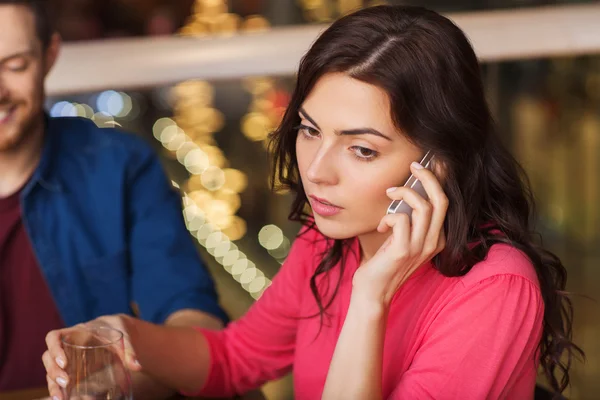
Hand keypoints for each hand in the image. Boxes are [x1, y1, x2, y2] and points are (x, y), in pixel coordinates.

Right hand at [42, 314, 141, 399]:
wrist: (117, 331)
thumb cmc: (116, 329)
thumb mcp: (123, 334)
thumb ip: (129, 349)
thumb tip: (137, 366)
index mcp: (76, 332)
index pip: (54, 336)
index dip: (54, 348)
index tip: (64, 362)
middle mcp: (67, 346)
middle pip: (48, 357)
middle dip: (54, 370)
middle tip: (66, 382)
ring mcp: (67, 358)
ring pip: (50, 370)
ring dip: (52, 384)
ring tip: (60, 397)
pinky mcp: (71, 370)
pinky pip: (59, 379)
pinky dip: (59, 390)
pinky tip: (62, 399)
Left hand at [352, 162, 447, 305]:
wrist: (373, 293)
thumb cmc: (383, 264)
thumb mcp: (401, 239)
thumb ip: (408, 220)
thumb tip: (404, 193)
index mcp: (436, 238)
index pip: (445, 203)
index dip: (437, 180)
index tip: (424, 166)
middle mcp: (433, 242)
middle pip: (441, 200)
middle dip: (428, 177)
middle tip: (413, 165)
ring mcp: (420, 248)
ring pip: (424, 206)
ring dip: (404, 192)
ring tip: (390, 193)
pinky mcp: (403, 251)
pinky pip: (401, 219)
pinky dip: (389, 216)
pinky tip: (381, 224)